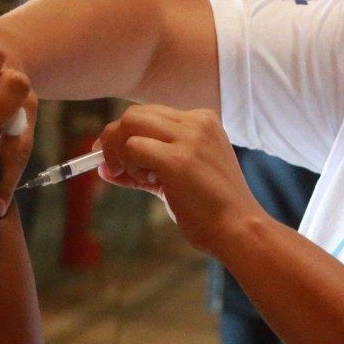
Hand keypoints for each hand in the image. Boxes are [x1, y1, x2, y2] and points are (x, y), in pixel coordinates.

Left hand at [96, 105, 262, 252]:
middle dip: (113, 138)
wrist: (239, 229)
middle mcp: (197, 122)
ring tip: (132, 176)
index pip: (149, 114)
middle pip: (134, 113)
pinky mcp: (178, 159)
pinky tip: (141, 182)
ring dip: (117, 151)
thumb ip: (145, 167)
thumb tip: (104, 167)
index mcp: (202, 121)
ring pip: (129, 123)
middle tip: (109, 166)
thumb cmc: (211, 209)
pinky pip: (133, 148)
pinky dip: (126, 164)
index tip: (113, 157)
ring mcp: (189, 138)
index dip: (125, 134)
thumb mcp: (179, 176)